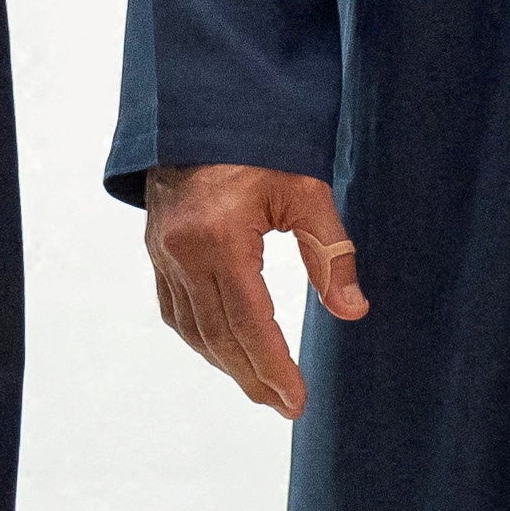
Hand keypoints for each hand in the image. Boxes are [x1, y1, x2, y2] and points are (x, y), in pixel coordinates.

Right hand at [141, 163, 363, 419]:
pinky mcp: (156, 249)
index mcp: (220, 236)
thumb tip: (353, 311)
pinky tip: (224, 350)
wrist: (199, 105)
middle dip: (253, 376)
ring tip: (260, 387)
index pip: (250, 322)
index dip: (273, 366)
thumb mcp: (304, 189)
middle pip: (219, 335)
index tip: (296, 401)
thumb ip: (330, 252)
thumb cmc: (259, 142)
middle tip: (284, 405)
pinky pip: (175, 310)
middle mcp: (183, 251)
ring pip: (193, 329)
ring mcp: (163, 252)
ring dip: (226, 364)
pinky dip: (201, 338)